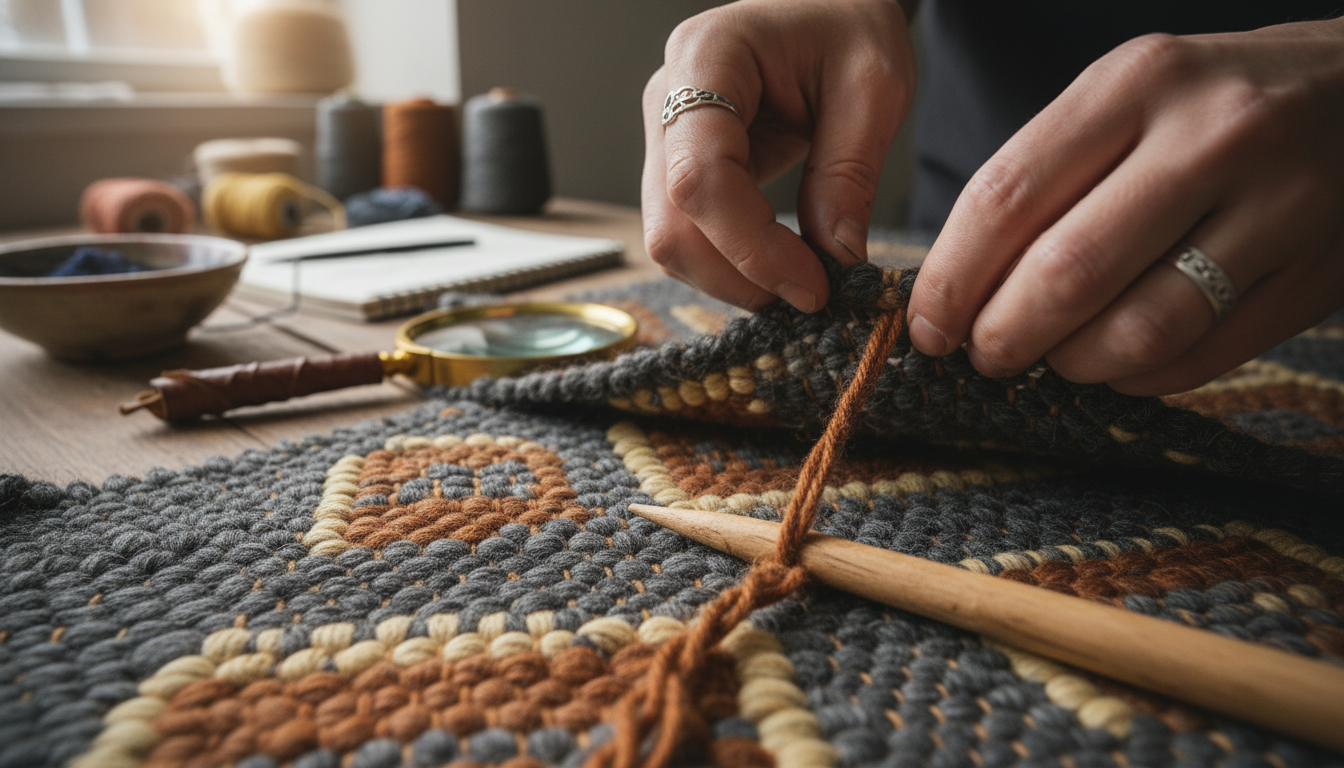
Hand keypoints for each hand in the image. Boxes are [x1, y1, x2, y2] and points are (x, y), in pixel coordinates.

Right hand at [642, 0, 914, 311]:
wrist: (830, 6)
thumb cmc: (849, 24)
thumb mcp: (874, 85)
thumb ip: (849, 172)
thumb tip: (834, 258)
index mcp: (708, 58)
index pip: (699, 177)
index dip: (749, 246)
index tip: (812, 285)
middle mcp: (668, 98)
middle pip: (671, 221)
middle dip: (738, 275)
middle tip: (810, 297)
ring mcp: (666, 135)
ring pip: (670, 239)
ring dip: (733, 278)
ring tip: (801, 283)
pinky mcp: (681, 165)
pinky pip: (690, 233)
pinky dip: (732, 264)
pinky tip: (781, 265)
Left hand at [907, 18, 1343, 395]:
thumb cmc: (1209, 105)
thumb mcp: (1125, 98)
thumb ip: (1045, 178)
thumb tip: (957, 289)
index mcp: (1139, 82)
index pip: (1007, 197)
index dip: (951, 278)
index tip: (927, 325)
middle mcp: (1212, 137)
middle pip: (1068, 272)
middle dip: (1003, 334)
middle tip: (984, 355)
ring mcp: (1278, 208)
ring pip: (1138, 329)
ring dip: (1072, 364)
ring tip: (1053, 358)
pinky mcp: (1314, 277)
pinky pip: (1199, 360)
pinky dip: (1137, 377)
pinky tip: (1118, 361)